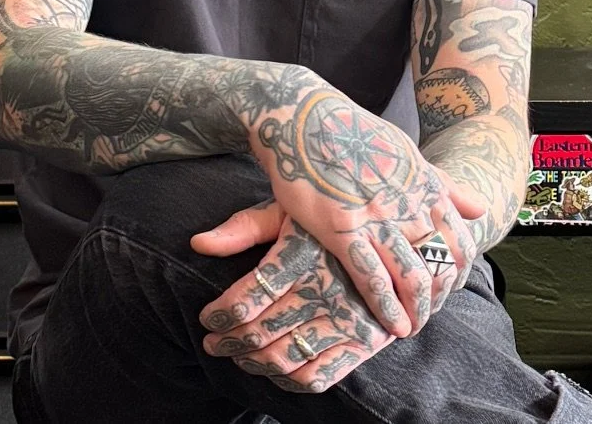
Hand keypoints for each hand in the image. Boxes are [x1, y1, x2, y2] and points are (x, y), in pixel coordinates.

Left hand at [193, 203, 393, 392]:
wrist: (393, 239)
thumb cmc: (330, 221)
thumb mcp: (291, 210)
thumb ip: (246, 227)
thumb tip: (198, 243)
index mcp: (304, 253)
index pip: (249, 294)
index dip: (220, 313)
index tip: (206, 317)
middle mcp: (324, 289)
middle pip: (261, 330)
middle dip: (228, 341)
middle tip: (212, 342)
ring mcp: (346, 319)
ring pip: (284, 357)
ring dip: (252, 363)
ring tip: (236, 355)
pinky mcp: (363, 342)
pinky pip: (318, 376)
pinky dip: (288, 381)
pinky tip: (273, 370)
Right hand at [242, 81, 485, 338]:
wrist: (303, 115)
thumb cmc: (352, 132)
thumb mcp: (406, 150)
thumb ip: (443, 184)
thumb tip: (480, 209)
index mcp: (426, 184)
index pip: (460, 243)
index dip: (456, 275)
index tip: (444, 290)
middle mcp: (408, 203)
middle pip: (440, 266)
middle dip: (438, 299)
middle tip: (426, 315)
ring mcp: (377, 217)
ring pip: (413, 278)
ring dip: (417, 311)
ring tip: (410, 328)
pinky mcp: (342, 228)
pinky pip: (372, 278)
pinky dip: (387, 308)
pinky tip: (391, 326)